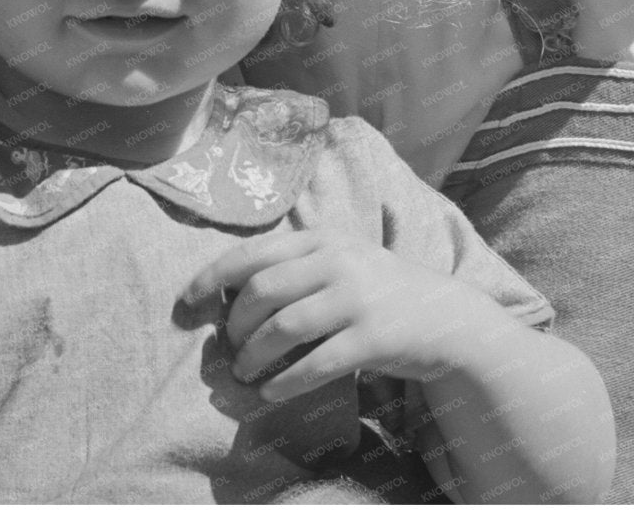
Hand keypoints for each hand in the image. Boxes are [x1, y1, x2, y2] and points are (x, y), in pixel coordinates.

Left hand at [184, 230, 499, 402]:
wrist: (446, 319)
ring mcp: (357, 299)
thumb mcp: (342, 261)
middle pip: (262, 291)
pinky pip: (315, 364)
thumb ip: (296, 267)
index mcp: (323, 239)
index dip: (213, 277)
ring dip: (253, 357)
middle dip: (235, 325)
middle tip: (229, 348)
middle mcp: (337, 263)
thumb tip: (230, 293)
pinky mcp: (372, 338)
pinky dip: (285, 382)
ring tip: (244, 374)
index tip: (188, 301)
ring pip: (283, 328)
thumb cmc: (380, 291)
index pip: (253, 253)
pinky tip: (271, 393)